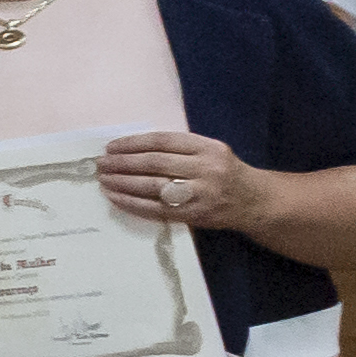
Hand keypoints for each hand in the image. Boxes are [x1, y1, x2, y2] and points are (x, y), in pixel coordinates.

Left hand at [97, 128, 260, 234]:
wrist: (254, 202)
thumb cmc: (225, 172)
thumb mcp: (211, 151)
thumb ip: (180, 149)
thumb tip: (132, 148)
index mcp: (208, 148)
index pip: (162, 141)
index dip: (133, 143)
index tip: (111, 147)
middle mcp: (205, 169)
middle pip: (155, 163)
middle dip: (123, 163)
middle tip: (101, 164)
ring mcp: (200, 194)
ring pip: (153, 186)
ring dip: (123, 183)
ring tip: (104, 179)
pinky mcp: (194, 215)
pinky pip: (156, 209)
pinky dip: (132, 203)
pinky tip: (116, 198)